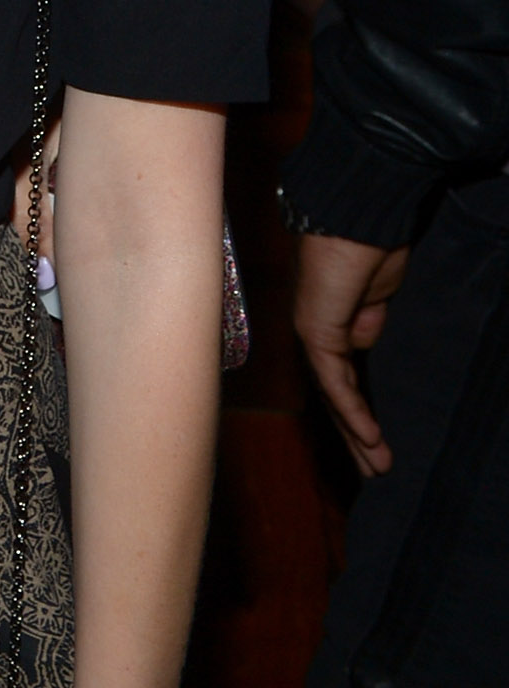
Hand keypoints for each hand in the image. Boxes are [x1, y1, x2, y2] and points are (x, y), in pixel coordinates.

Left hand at [294, 230, 409, 476]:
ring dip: (355, 434)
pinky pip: (334, 379)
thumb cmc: (370, 246)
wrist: (356, 217)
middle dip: (354, 435)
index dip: (357, 413)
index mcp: (332, 323)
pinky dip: (352, 410)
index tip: (375, 443)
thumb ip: (366, 319)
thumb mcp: (376, 293)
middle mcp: (315, 330)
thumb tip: (361, 342)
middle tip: (374, 470)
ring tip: (378, 468)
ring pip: (331, 395)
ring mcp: (310, 331)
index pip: (341, 380)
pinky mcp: (315, 329)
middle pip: (333, 394)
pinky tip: (368, 436)